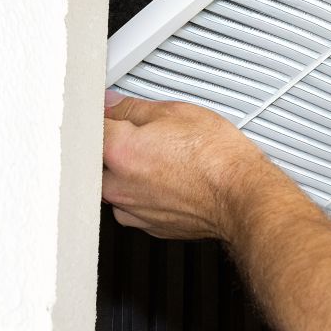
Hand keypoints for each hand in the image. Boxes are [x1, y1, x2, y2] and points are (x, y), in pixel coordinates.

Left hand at [101, 91, 308, 240]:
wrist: (241, 194)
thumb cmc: (216, 157)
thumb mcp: (175, 112)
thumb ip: (133, 108)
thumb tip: (112, 104)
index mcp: (118, 151)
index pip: (89, 126)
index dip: (100, 115)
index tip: (108, 111)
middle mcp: (118, 185)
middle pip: (97, 161)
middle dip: (112, 148)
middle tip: (140, 137)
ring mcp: (132, 210)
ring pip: (115, 187)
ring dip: (128, 174)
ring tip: (160, 162)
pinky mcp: (149, 226)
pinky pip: (135, 206)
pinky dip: (145, 195)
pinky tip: (168, 182)